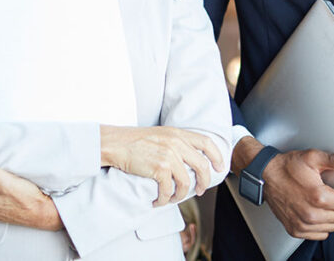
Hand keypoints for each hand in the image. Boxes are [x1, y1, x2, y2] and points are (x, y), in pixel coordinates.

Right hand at [99, 125, 223, 205]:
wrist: (115, 143)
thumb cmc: (134, 141)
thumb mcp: (160, 135)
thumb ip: (176, 142)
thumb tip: (190, 160)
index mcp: (177, 133)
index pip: (206, 142)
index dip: (216, 156)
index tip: (218, 167)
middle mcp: (176, 143)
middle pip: (202, 166)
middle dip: (204, 182)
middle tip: (199, 191)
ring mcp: (169, 155)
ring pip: (186, 183)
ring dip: (181, 195)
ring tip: (172, 198)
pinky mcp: (159, 168)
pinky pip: (168, 190)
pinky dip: (164, 200)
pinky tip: (158, 200)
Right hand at [233, 137, 333, 239]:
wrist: (265, 176)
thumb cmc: (288, 166)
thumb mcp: (312, 157)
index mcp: (319, 197)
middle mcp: (311, 214)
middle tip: (327, 195)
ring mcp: (303, 224)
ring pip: (332, 227)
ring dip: (330, 217)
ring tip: (319, 203)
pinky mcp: (295, 230)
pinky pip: (319, 234)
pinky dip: (319, 225)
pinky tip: (312, 212)